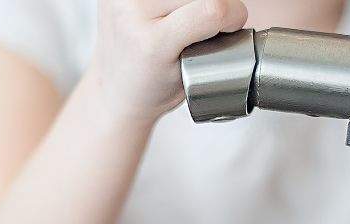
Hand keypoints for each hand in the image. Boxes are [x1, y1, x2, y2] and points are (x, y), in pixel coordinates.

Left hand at [90, 0, 248, 121]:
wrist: (115, 90)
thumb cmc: (152, 89)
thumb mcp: (190, 76)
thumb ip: (213, 42)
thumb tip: (231, 9)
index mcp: (152, 43)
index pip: (212, 9)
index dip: (233, 15)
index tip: (233, 25)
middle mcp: (132, 12)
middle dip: (213, 4)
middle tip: (206, 27)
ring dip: (192, 2)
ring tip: (185, 19)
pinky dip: (173, 2)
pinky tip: (168, 13)